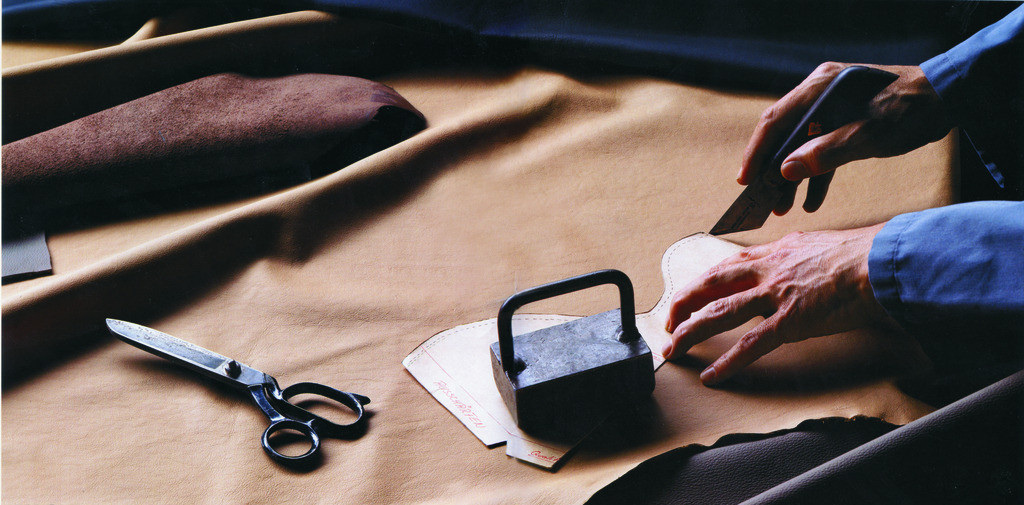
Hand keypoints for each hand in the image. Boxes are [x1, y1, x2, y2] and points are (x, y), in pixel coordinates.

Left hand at [663, 224, 889, 384]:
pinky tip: (713, 375)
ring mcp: (776, 295)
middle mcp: (767, 270)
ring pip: (720, 313)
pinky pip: (752, 344)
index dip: (701, 283)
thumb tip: (786, 263)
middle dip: (682, 304)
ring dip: (692, 332)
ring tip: (675, 348)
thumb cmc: (859, 255)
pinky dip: (729, 362)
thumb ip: (792, 256)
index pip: (725, 267)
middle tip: (668, 322)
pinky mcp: (791, 320)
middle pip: (710, 285)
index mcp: (773, 252)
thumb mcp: (815, 245)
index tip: (688, 295)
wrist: (881, 260)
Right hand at [740, 62, 952, 214]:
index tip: (744, 181)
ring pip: (800, 145)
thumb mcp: (868, 135)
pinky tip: (812, 201)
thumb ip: (825, 153)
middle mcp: (819, 94)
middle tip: (762, 201)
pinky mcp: (844, 120)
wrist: (949, 98)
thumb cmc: (910, 110)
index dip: (756, 152)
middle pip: (783, 135)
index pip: (774, 121)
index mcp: (819, 88)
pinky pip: (821, 149)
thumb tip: (785, 171)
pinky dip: (816, 174)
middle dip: (771, 171)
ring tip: (783, 208)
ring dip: (792, 177)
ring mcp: (831, 107)